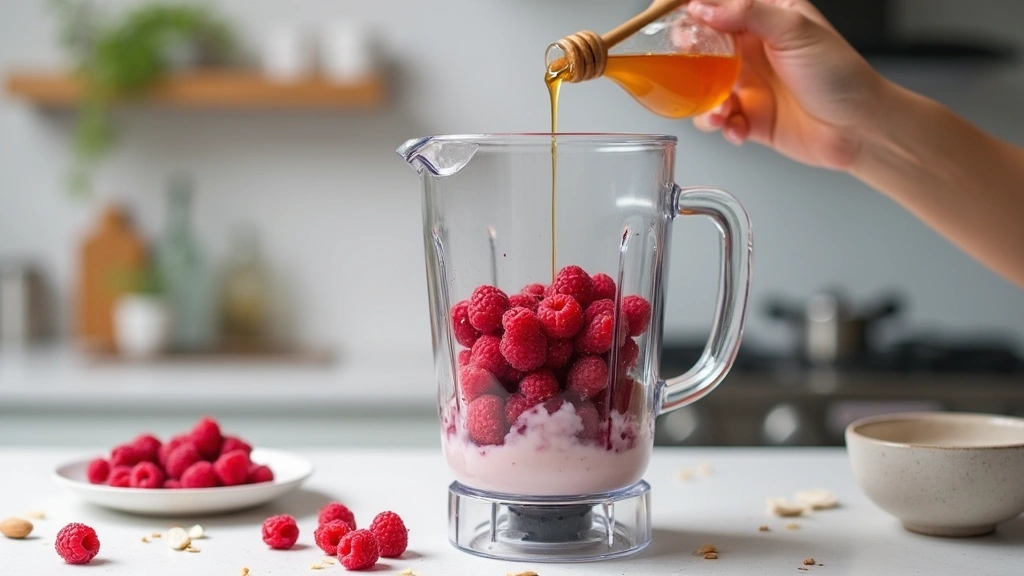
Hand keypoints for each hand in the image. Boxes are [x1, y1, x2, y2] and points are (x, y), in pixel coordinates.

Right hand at [685, 0, 886, 170]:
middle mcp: (753, 50)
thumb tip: (702, 7)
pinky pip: (720, 120)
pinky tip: (737, 129)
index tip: (670, 18)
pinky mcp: (750, 117)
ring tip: (719, 110)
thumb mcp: (795, 30)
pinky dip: (723, 126)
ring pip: (704, 87)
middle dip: (688, 58)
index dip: (691, 10)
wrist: (859, 128)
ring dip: (704, 101)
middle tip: (686, 66)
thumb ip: (747, 13)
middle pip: (703, 47)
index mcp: (766, 18)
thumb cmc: (840, 74)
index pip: (719, 5)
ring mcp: (750, 85)